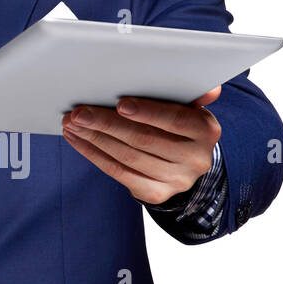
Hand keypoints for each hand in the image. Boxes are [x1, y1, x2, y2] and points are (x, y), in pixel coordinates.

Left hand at [61, 87, 221, 204]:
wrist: (186, 162)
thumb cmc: (179, 124)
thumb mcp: (189, 105)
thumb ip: (191, 94)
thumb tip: (209, 89)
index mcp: (206, 131)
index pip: (175, 120)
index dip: (148, 112)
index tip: (120, 103)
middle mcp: (195, 159)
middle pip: (144, 139)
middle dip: (107, 124)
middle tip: (79, 113)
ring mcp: (176, 180)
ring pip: (127, 157)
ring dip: (94, 139)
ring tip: (73, 124)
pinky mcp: (156, 194)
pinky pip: (119, 173)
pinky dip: (94, 155)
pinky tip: (79, 140)